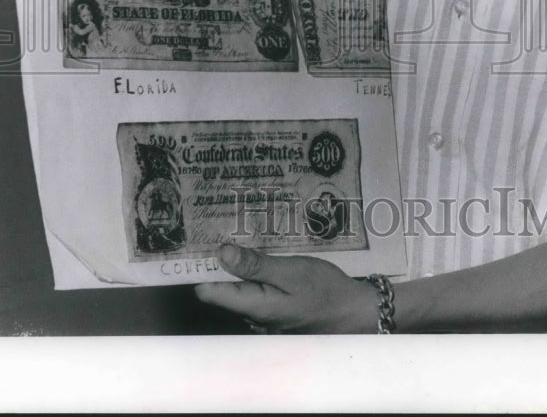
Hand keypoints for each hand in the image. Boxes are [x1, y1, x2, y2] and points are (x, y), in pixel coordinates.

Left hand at [194, 244, 378, 333]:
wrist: (351, 311)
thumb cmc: (323, 290)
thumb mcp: (290, 271)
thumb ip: (255, 265)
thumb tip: (221, 254)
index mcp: (254, 307)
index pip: (209, 292)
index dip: (199, 268)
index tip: (195, 242)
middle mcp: (252, 316)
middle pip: (221, 290)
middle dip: (217, 262)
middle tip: (214, 228)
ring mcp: (262, 316)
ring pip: (237, 289)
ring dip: (235, 266)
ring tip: (232, 233)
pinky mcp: (273, 311)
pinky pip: (253, 291)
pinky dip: (251, 273)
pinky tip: (258, 254)